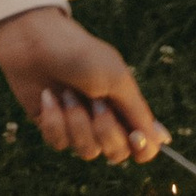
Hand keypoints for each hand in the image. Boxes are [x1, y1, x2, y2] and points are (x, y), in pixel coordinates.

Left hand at [0, 7, 163, 164]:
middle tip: (94, 101)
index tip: (133, 135)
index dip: (142, 149)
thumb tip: (162, 141)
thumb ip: (138, 112)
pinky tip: (47, 97)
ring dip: (76, 122)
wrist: (33, 40)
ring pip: (87, 152)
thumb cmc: (80, 53)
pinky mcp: (52, 126)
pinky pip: (59, 143)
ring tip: (65, 93)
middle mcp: (105, 120)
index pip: (144, 147)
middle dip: (105, 130)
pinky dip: (54, 120)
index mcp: (126, 106)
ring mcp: (78, 125)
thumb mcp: (116, 78)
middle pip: (117, 154)